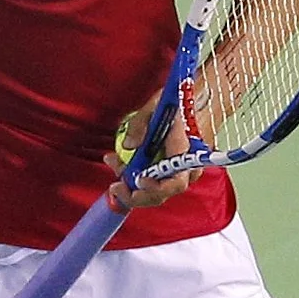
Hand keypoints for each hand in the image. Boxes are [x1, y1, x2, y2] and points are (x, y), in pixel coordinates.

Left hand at [104, 94, 197, 210]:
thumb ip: (140, 124)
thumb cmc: (171, 103)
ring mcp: (174, 170)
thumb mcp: (154, 106)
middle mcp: (184, 166)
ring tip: (113, 168)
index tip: (139, 182)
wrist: (182, 102)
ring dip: (130, 186)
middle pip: (163, 193)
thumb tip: (129, 146)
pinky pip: (149, 181)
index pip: (177, 182)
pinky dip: (132, 178)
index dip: (158, 188)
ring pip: (153, 190)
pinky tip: (117, 164)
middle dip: (137, 195)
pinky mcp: (164, 169)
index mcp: (185, 152)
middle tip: (116, 188)